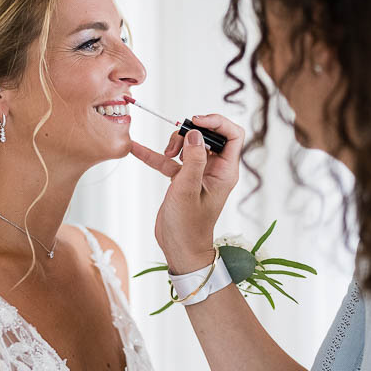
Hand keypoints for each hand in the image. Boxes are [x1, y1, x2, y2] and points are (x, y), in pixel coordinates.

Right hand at [128, 113, 245, 274]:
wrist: (179, 249)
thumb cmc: (188, 226)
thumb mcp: (188, 190)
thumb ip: (193, 160)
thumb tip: (195, 133)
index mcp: (225, 171)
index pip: (233, 135)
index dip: (217, 122)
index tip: (196, 122)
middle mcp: (215, 170)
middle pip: (208, 136)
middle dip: (190, 133)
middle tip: (175, 145)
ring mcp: (198, 174)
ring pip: (189, 145)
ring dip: (174, 144)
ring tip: (165, 155)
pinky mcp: (182, 180)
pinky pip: (170, 162)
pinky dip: (155, 156)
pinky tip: (137, 149)